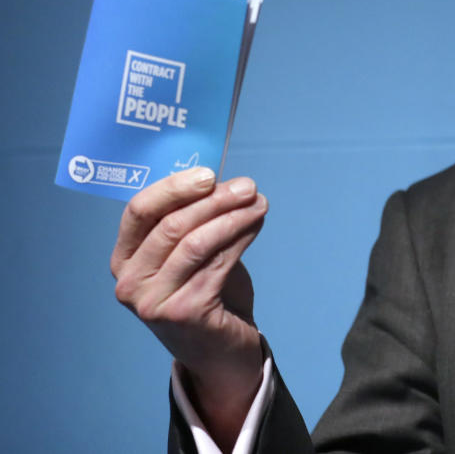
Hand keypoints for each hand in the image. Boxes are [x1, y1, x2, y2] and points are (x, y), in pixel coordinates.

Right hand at [111, 166, 267, 446]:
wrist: (221, 351)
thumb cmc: (207, 293)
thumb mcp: (192, 254)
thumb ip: (194, 222)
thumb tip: (223, 182)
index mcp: (124, 259)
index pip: (138, 211)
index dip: (173, 187)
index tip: (209, 173)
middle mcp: (130, 282)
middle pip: (170, 225)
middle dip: (214, 199)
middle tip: (248, 186)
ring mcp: (152, 301)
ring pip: (196, 242)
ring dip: (233, 216)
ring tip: (259, 203)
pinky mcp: (183, 312)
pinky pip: (217, 263)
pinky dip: (241, 237)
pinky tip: (257, 224)